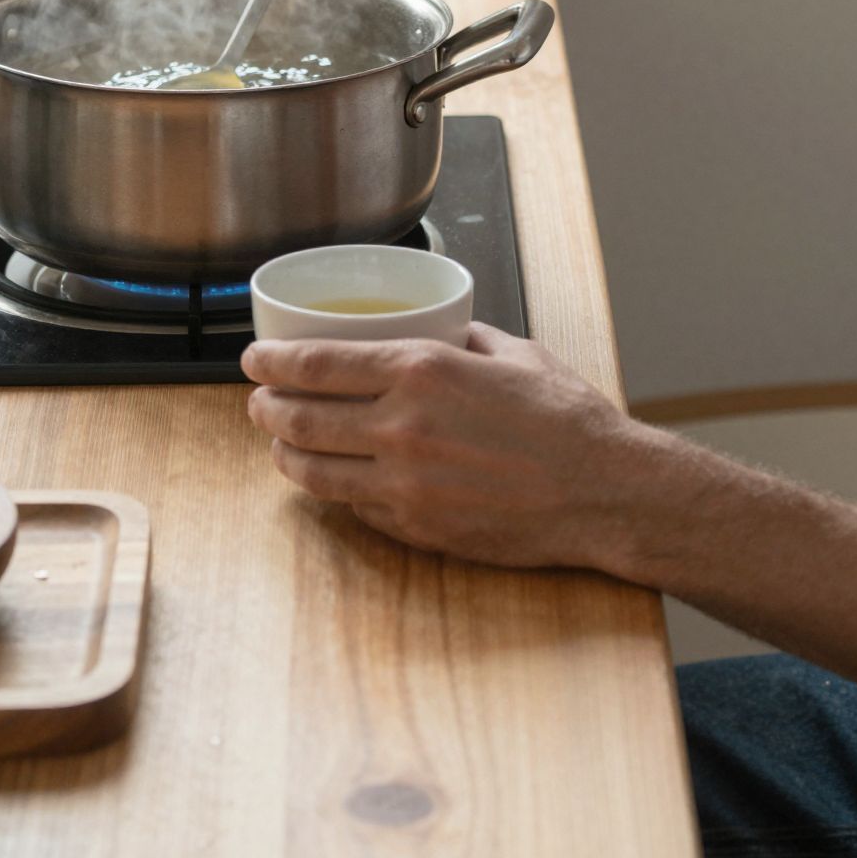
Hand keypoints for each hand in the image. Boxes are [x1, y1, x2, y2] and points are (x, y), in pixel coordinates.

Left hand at [242, 323, 646, 569]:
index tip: (253, 358)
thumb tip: (442, 329)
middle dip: (267, 408)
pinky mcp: (417, 528)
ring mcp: (405, 485)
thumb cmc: (566, 420)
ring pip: (313, 472)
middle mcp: (402, 428)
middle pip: (301, 419)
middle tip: (258, 399)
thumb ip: (463, 339)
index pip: (316, 365)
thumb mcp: (513, 353)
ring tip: (280, 441)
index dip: (272, 362)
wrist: (602, 492)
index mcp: (422, 372)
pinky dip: (333, 490)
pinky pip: (354, 507)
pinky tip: (333, 478)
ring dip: (285, 454)